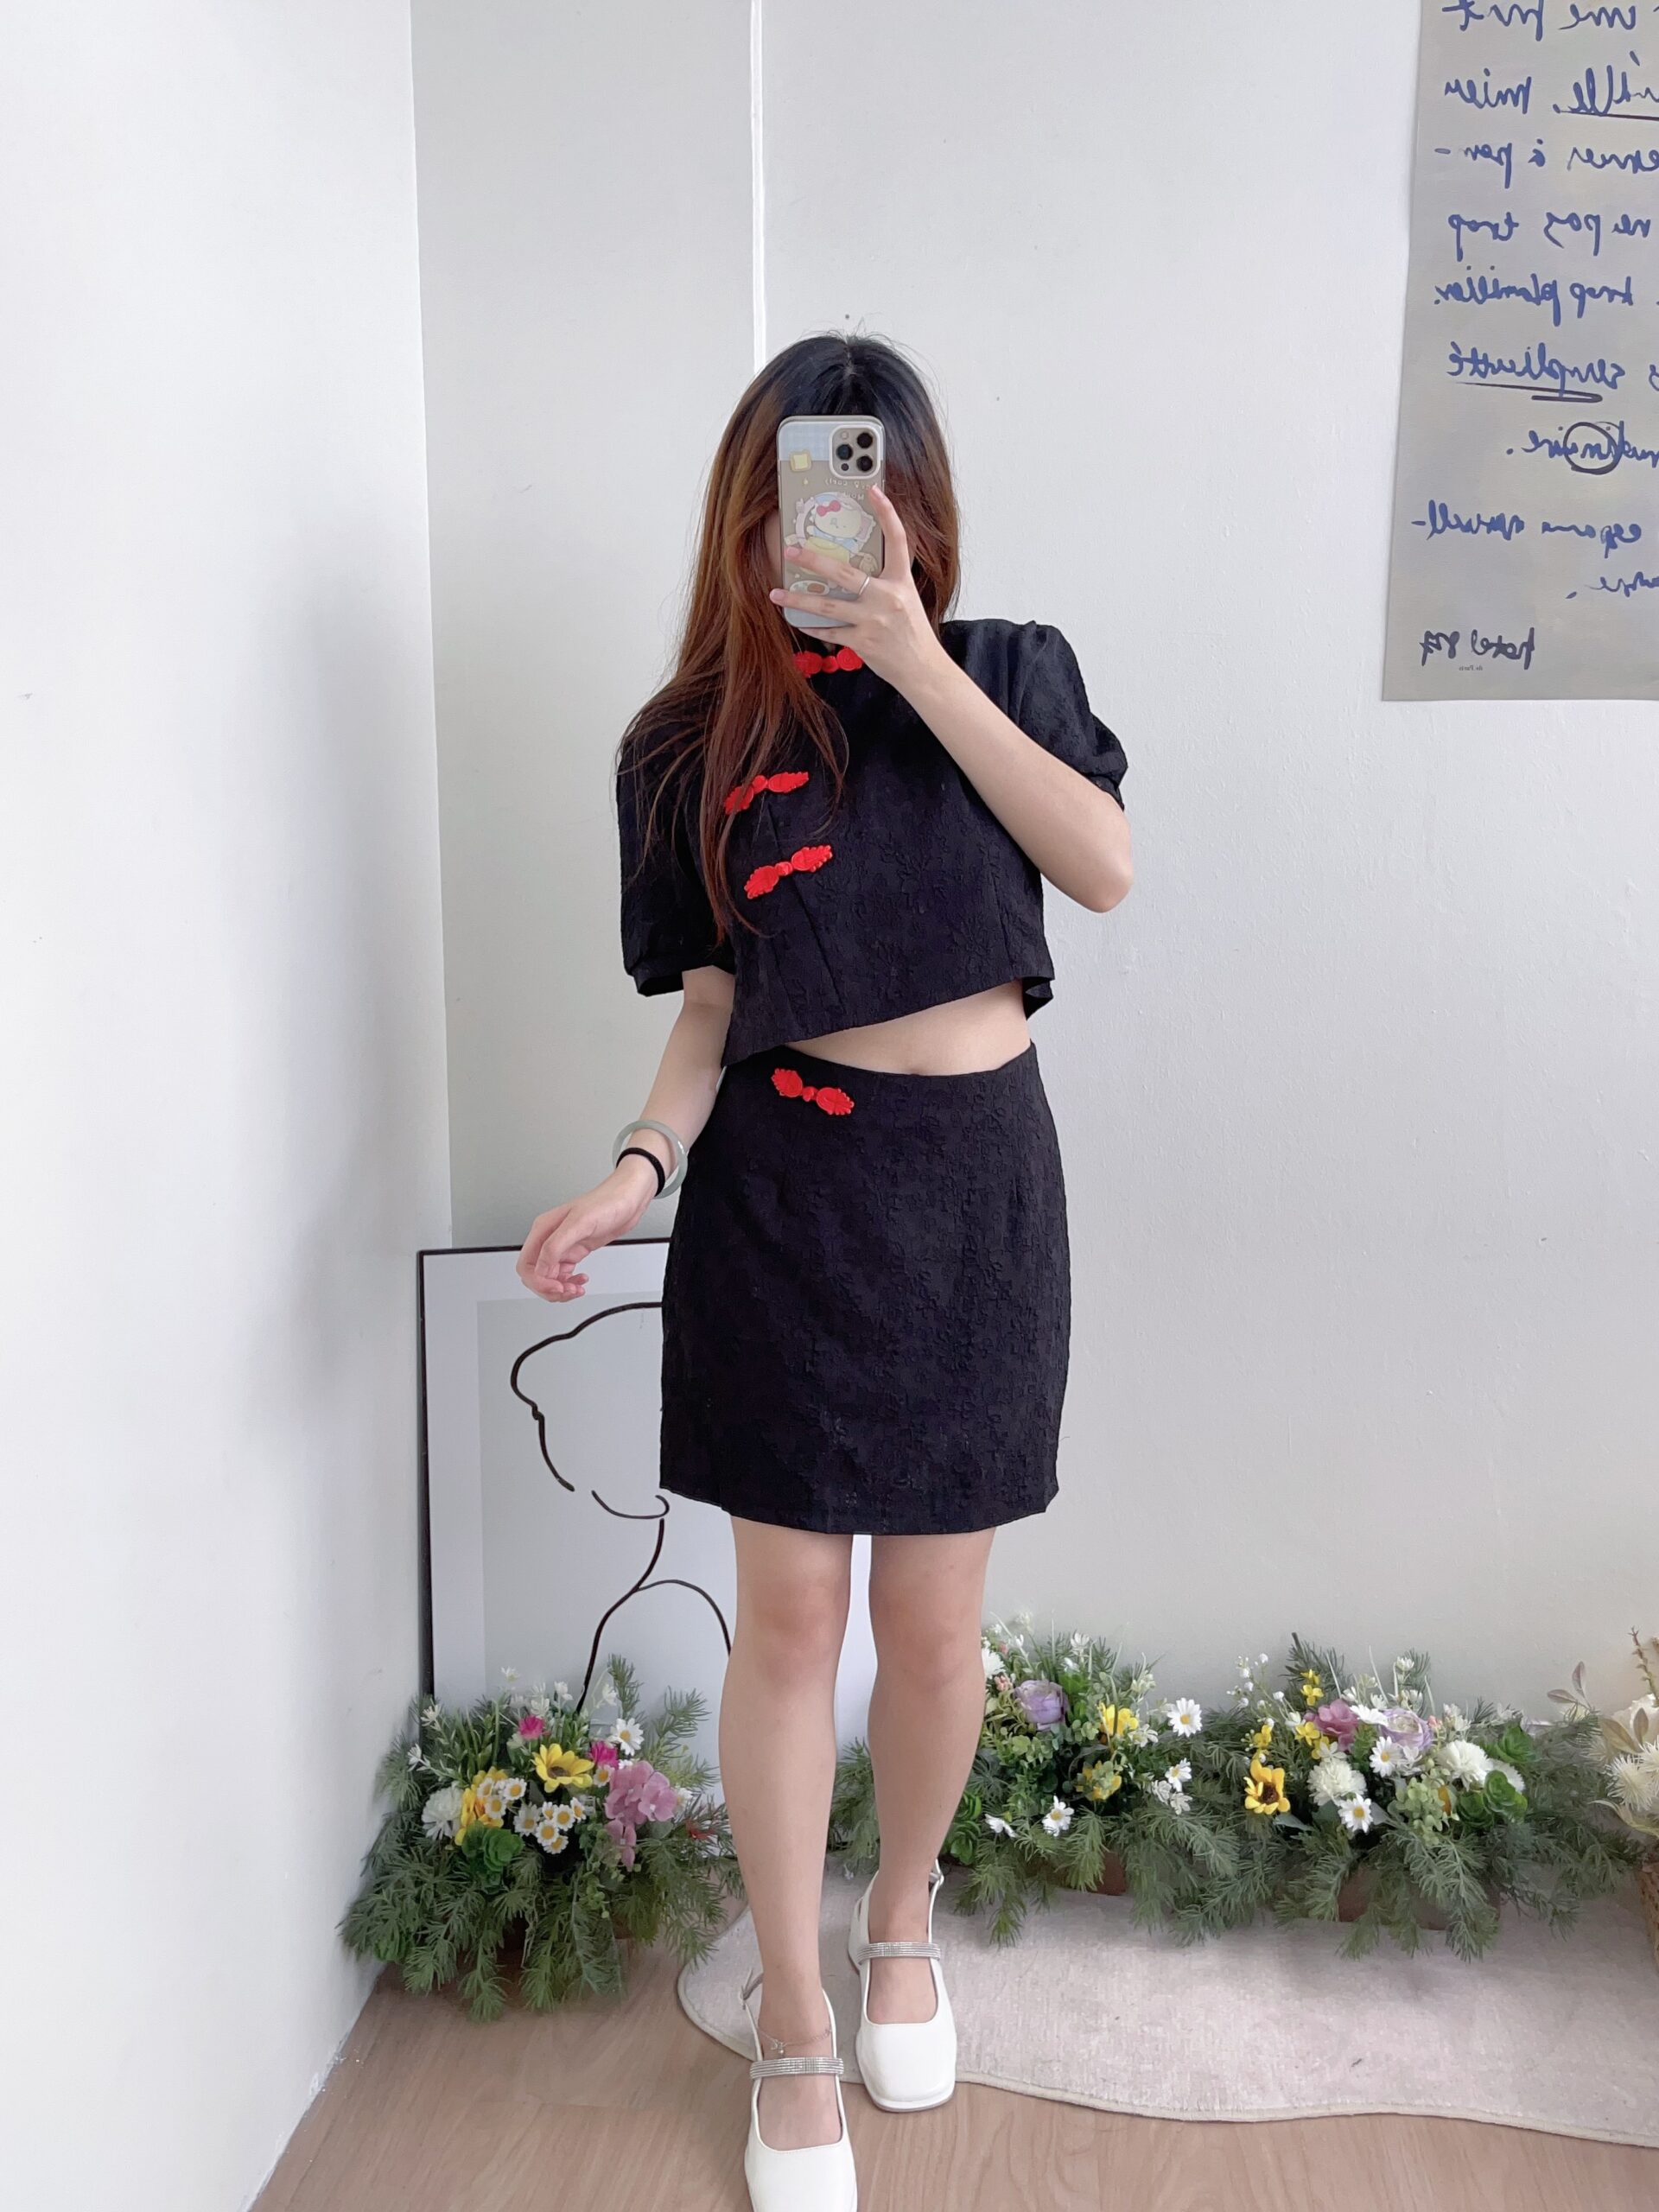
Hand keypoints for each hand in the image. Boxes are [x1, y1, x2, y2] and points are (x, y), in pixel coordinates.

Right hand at [516, 1158, 657, 1302]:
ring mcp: (563, 1245)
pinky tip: (581, 1279)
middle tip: (567, 1290)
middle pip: (535, 1274)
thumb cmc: (606, 1202)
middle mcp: (550, 1238)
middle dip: (549, 1288)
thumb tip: (541, 1267)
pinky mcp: (575, 1250)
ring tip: (577, 1287)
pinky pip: (564, 1273)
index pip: (526, 1265)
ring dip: (561, 1287)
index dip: (538, 1281)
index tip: (556, 1287)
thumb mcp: (579, 1223)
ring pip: (549, 1276)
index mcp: (543, 1229)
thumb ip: (555, 1246)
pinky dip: (570, 1281)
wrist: (628, 1199)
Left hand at [769, 483, 949, 698]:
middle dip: (814, 560)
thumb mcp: (906, 599)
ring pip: (827, 605)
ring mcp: (873, 621)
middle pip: (844, 573)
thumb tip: (855, 567)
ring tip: (776, 593)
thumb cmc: (912, 632)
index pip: (897, 540)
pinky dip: (813, 628)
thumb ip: (885, 582)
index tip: (874, 490)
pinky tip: (798, 622)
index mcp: (901, 581)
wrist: (922, 669)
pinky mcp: (862, 642)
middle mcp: (887, 597)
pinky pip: (830, 632)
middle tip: (791, 550)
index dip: (887, 513)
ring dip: (798, 600)